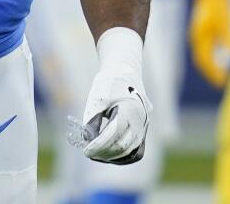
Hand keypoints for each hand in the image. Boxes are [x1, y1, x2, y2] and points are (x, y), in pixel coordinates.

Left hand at [79, 28, 150, 163]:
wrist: (126, 72)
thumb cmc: (109, 83)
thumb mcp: (97, 97)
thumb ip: (92, 118)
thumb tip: (87, 139)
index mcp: (129, 110)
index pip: (114, 134)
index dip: (98, 145)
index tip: (86, 150)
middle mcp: (140, 120)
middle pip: (122, 146)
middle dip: (103, 152)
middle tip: (88, 152)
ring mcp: (144, 127)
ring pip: (131, 152)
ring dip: (113, 157)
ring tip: (96, 154)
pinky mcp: (144, 131)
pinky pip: (137, 151)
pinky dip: (124, 157)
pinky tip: (109, 156)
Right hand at [189, 0, 229, 87]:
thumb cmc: (219, 4)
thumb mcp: (225, 19)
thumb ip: (228, 35)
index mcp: (200, 36)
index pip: (204, 60)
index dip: (213, 73)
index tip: (222, 83)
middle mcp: (197, 37)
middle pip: (202, 60)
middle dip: (211, 72)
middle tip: (222, 83)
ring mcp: (199, 34)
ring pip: (203, 55)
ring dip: (211, 66)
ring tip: (221, 75)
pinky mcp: (204, 31)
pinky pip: (206, 49)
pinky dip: (212, 57)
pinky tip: (221, 60)